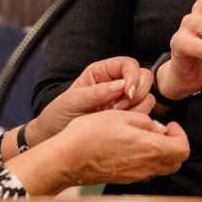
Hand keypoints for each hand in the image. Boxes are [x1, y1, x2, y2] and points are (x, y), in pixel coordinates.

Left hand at [28, 58, 154, 145]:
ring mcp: (124, 102)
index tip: (127, 92)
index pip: (129, 64)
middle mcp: (116, 84)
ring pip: (147, 97)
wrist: (54, 137)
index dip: (133, 75)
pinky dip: (136, 121)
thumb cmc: (59, 115)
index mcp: (102, 72)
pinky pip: (145, 116)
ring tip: (113, 119)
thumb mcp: (73, 101)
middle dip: (136, 93)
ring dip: (136, 109)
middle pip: (145, 78)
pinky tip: (119, 127)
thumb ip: (97, 92)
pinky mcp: (127, 118)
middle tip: (117, 108)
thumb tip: (122, 85)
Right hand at [52, 106, 189, 187]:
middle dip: (174, 146)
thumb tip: (158, 129)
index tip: (169, 124)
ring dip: (160, 153)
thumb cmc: (91, 134)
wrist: (68, 159)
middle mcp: (146, 167)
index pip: (183, 149)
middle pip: (176, 162)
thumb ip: (145, 122)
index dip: (181, 135)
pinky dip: (145, 160)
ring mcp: (135, 176)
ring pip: (161, 168)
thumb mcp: (121, 116)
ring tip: (143, 137)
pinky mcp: (124, 180)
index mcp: (150, 148)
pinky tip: (129, 147)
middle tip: (160, 131)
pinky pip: (144, 171)